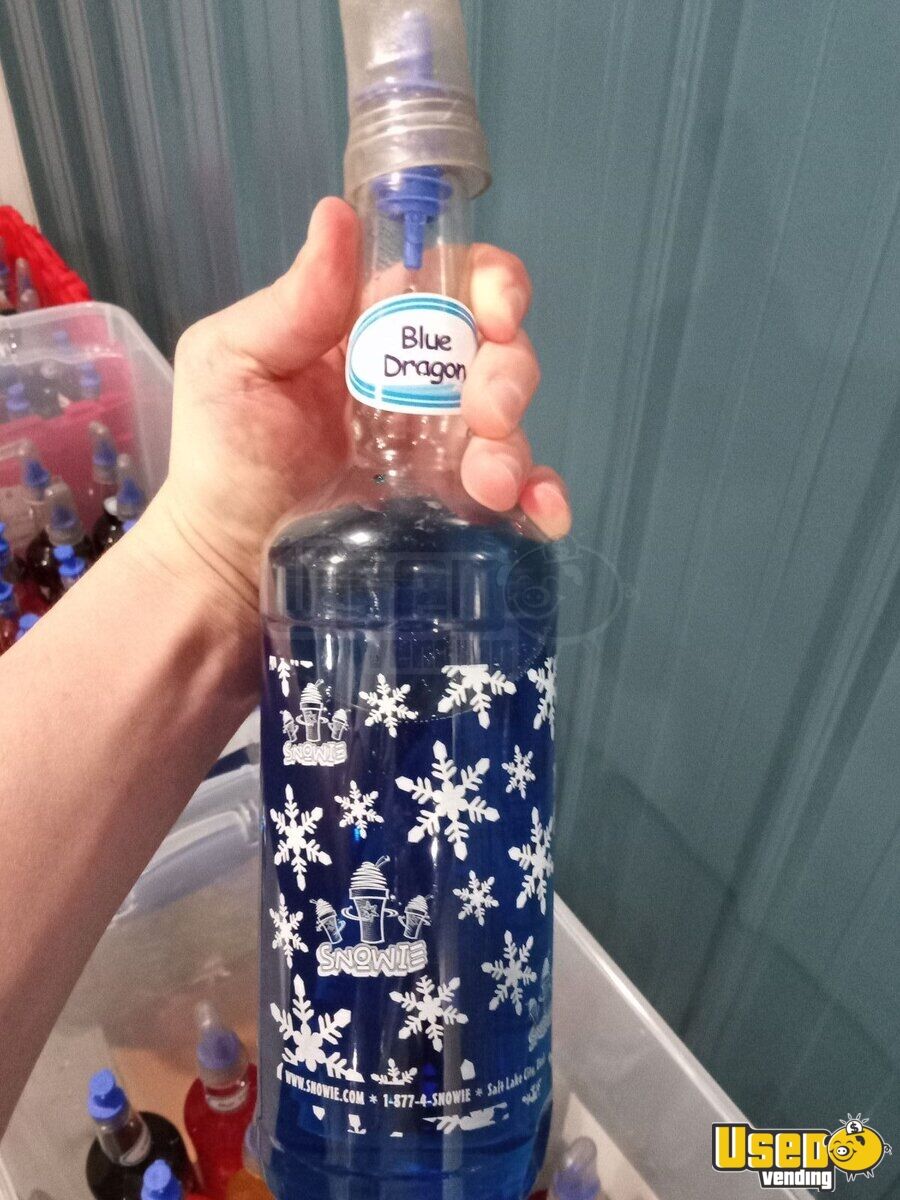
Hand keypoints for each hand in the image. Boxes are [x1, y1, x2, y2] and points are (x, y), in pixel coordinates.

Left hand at [146, 198, 570, 634]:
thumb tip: (338, 214)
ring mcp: (440, 449)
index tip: (495, 313)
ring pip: (511, 427)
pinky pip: (516, 498)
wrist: (224, 559)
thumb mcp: (234, 364)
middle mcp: (418, 383)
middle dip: (509, 375)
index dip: (491, 284)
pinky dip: (543, 502)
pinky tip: (544, 516)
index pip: (452, 282)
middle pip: (498, 353)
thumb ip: (291, 302)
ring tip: (489, 485)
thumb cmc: (223, 454)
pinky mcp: (451, 509)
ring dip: (516, 448)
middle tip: (485, 415)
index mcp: (374, 331)